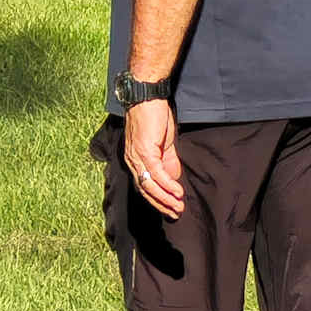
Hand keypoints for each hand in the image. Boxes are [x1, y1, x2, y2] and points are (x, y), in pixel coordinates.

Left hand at [121, 87, 186, 224]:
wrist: (148, 96)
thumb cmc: (156, 116)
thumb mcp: (164, 142)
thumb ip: (168, 161)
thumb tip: (174, 179)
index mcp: (135, 159)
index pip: (144, 186)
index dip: (158, 199)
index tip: (171, 209)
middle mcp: (132, 160)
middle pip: (145, 190)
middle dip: (161, 204)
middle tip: (176, 214)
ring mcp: (137, 157)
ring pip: (150, 185)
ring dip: (165, 198)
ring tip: (178, 207)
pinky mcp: (144, 151)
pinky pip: (156, 173)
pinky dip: (167, 185)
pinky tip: (177, 192)